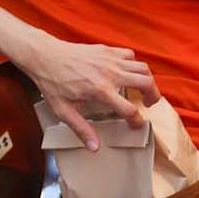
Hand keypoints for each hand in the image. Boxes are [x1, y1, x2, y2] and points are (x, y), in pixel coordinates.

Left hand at [19, 40, 160, 148]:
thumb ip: (81, 129)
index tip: (136, 125)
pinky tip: (127, 72)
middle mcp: (110, 74)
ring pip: (142, 67)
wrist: (45, 56)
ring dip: (148, 79)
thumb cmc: (52, 83)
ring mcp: (110, 60)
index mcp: (101, 91)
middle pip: (146, 82)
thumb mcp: (63, 111)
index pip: (129, 109)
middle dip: (153, 95)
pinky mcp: (107, 50)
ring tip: (143, 88)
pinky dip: (134, 64)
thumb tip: (94, 147)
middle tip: (148, 103)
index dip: (137, 120)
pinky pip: (131, 55)